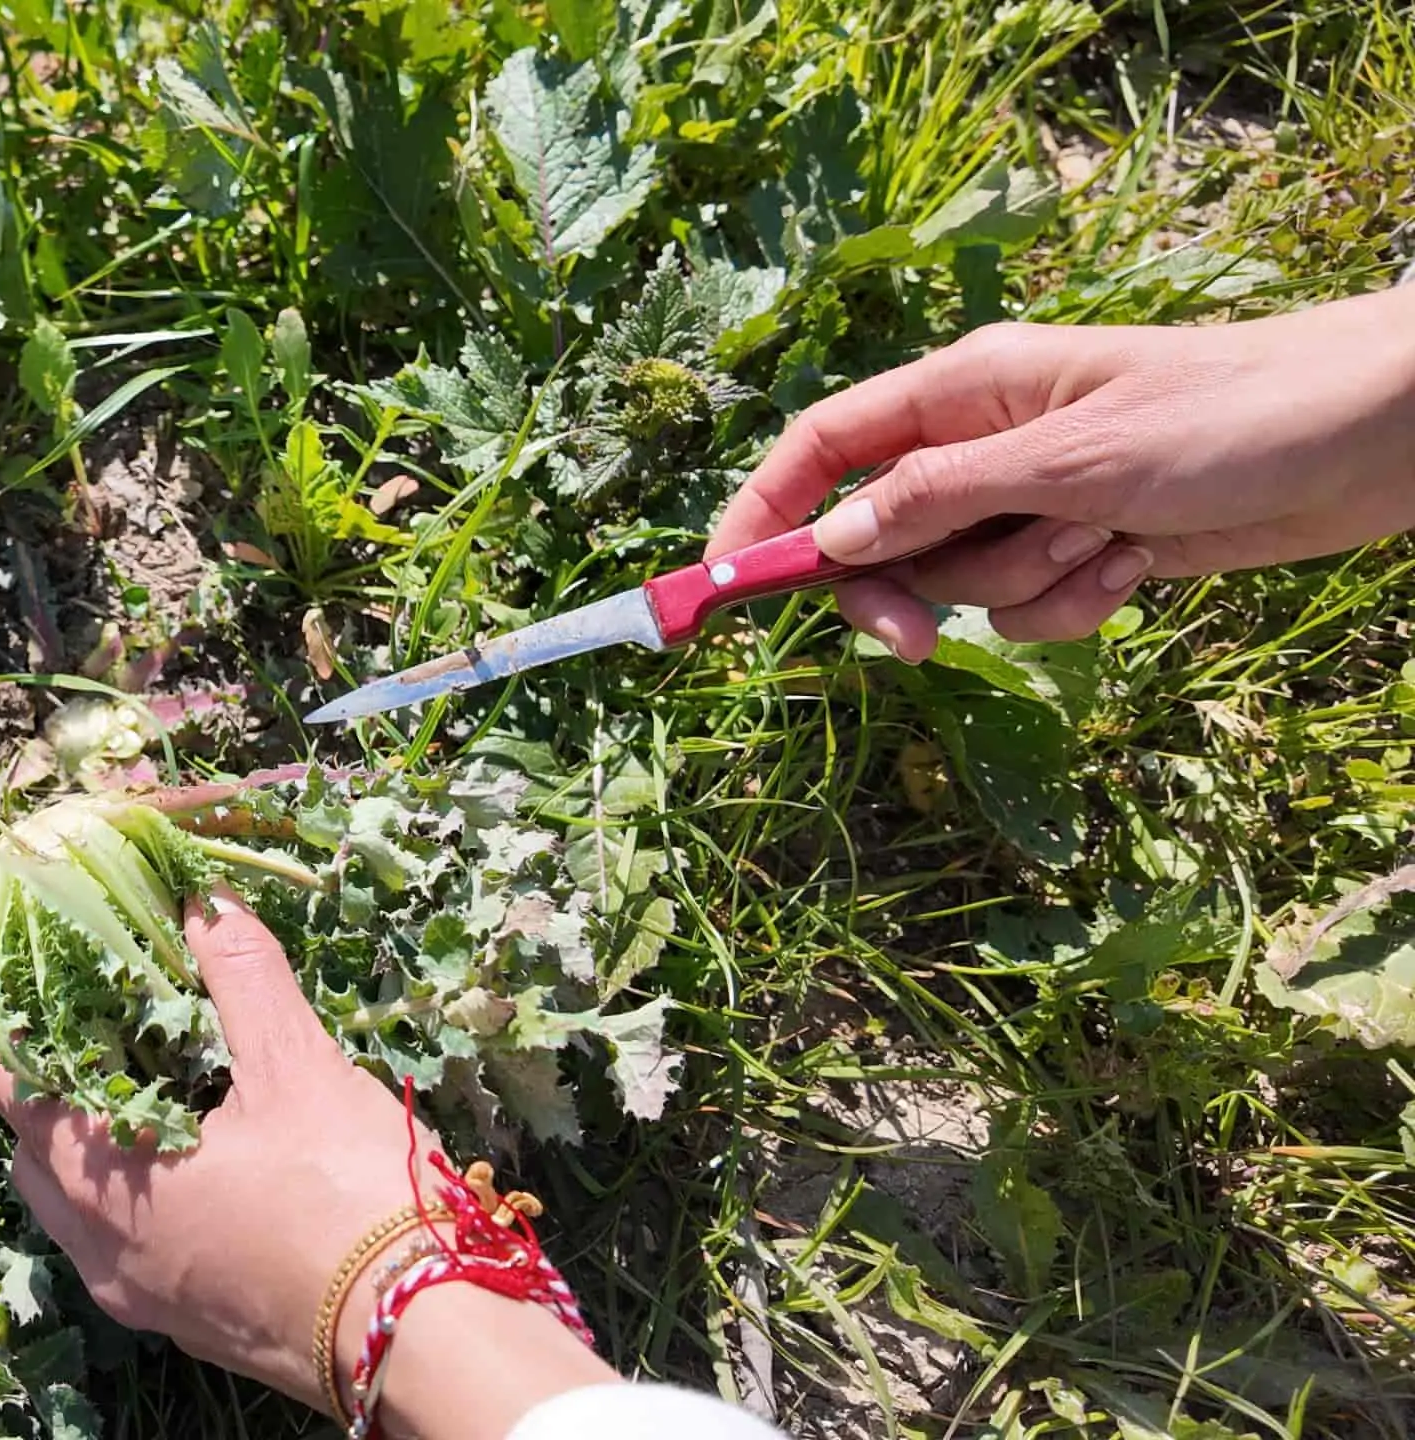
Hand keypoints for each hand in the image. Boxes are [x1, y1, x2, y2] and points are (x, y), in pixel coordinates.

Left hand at [0, 887, 616, 1435]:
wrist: (421, 1333)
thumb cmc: (348, 1192)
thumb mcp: (296, 1065)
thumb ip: (241, 976)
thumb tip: (203, 902)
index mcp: (102, 1176)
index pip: (14, 1092)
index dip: (20, 1032)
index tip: (45, 988)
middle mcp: (101, 1247)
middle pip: (34, 1159)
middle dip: (51, 1096)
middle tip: (98, 1036)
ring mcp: (143, 1297)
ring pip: (78, 1217)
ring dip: (92, 1157)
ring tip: (147, 1097)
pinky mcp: (189, 1327)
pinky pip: (129, 1256)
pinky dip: (136, 1207)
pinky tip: (196, 1172)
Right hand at [708, 286, 1414, 658]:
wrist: (1374, 437)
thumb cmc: (1231, 415)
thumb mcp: (1070, 457)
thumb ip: (940, 499)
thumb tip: (829, 544)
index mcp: (965, 391)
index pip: (822, 447)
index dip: (760, 511)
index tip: (723, 589)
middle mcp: (986, 444)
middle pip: (875, 535)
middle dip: (895, 590)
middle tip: (911, 643)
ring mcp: (1035, 501)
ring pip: (960, 582)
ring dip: (1019, 588)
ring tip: (1104, 545)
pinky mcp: (1088, 550)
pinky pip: (1030, 609)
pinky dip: (1073, 607)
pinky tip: (1137, 569)